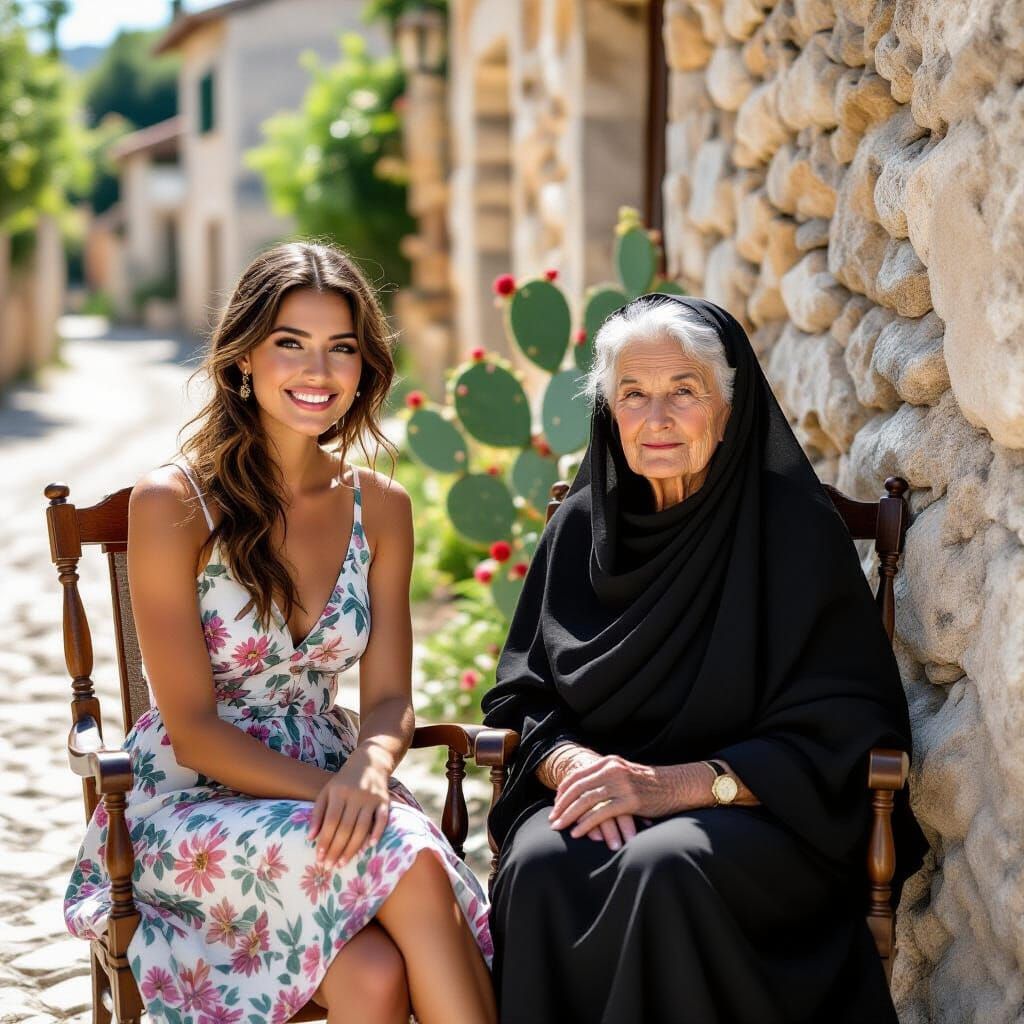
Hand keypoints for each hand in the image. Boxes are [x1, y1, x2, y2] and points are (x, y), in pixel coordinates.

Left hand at [308, 745, 390, 869]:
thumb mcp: (327, 792)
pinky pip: (382, 819)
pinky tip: (369, 847)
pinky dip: (377, 833)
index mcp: (339, 792)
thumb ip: (317, 813)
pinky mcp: (384, 800)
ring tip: (343, 863)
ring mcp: (371, 798)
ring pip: (362, 828)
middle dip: (336, 849)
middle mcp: (356, 795)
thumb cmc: (343, 782)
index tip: (319, 858)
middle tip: (329, 867)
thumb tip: (310, 838)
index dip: (325, 841)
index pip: (331, 821)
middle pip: (346, 828)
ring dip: (352, 848)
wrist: (370, 762)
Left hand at [549, 754, 674, 846]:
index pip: (577, 775)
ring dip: (569, 816)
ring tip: (559, 827)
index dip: (562, 791)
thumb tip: (584, 791)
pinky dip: (586, 824)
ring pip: (586, 801)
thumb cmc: (648, 783)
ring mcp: (621, 785)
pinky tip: (577, 833)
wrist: (675, 785)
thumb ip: (605, 777)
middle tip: (552, 819)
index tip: (555, 804)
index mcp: (608, 762)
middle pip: (578, 788)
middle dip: (561, 805)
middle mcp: (612, 770)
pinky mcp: (629, 801)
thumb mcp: (624, 773)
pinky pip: (601, 813)